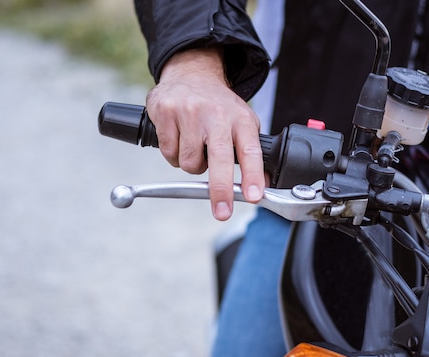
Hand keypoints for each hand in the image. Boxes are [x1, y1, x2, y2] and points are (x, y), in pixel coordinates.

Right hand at [145, 48, 264, 220]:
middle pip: (218, 158)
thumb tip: (263, 186)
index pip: (250, 151)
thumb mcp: (243, 122)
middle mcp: (216, 114)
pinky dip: (173, 154)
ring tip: (195, 147)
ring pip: (188, 162)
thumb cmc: (219, 106)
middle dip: (220, 190)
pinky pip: (168, 153)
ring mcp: (189, 112)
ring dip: (191, 165)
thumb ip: (251, 153)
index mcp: (240, 119)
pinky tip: (179, 137)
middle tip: (222, 212)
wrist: (192, 73)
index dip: (253, 175)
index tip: (253, 196)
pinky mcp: (166, 112)